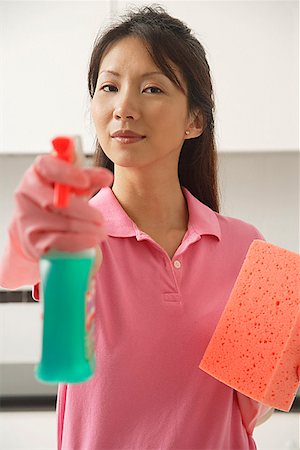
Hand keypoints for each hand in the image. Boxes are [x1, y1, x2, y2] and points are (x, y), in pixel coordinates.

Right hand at [0, 154, 112, 287]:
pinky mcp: (31, 241)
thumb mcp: (74, 185)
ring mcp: (26, 219)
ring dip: (87, 228)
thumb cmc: (59, 200)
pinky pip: (60, 241)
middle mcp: (25, 194)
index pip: (47, 167)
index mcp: (35, 174)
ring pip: (62, 223)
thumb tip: (106, 178)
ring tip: (102, 231)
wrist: (39, 229)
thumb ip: (90, 178)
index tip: (85, 181)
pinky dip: (80, 241)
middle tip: (101, 218)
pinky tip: (92, 240)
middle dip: (84, 211)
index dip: (67, 173)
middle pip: (55, 202)